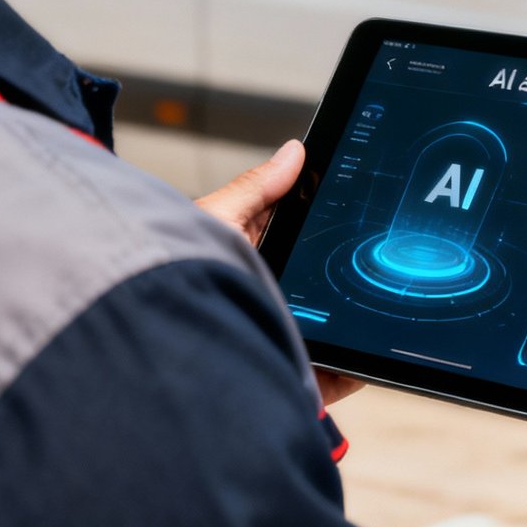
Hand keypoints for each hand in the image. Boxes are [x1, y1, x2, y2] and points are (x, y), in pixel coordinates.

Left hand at [195, 141, 363, 406]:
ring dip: (345, 321)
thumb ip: (256, 188)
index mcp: (245, 255)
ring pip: (328, 327)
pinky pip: (331, 374)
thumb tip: (295, 151)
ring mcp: (275, 335)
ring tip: (363, 308)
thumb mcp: (216, 220)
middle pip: (316, 281)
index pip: (294, 232)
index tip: (350, 205)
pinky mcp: (287, 375)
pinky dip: (350, 369)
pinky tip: (359, 358)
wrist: (162, 345)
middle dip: (337, 274)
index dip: (320, 221)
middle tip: (363, 258)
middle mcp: (261, 295)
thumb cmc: (170, 278)